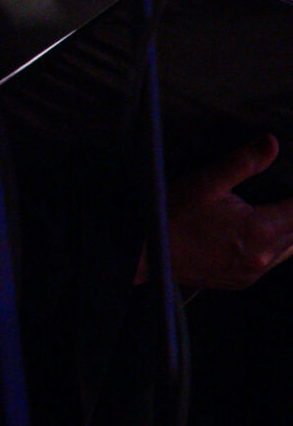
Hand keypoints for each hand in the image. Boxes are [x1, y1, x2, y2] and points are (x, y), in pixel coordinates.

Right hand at [167, 135, 292, 290]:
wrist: (147, 254)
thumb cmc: (172, 217)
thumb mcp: (206, 182)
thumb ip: (243, 162)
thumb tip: (270, 144)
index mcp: (260, 229)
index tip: (291, 188)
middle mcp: (262, 256)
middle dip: (292, 213)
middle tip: (282, 198)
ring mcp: (252, 272)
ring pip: (289, 250)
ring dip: (287, 231)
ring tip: (273, 214)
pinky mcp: (242, 281)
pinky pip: (270, 263)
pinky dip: (271, 247)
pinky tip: (254, 235)